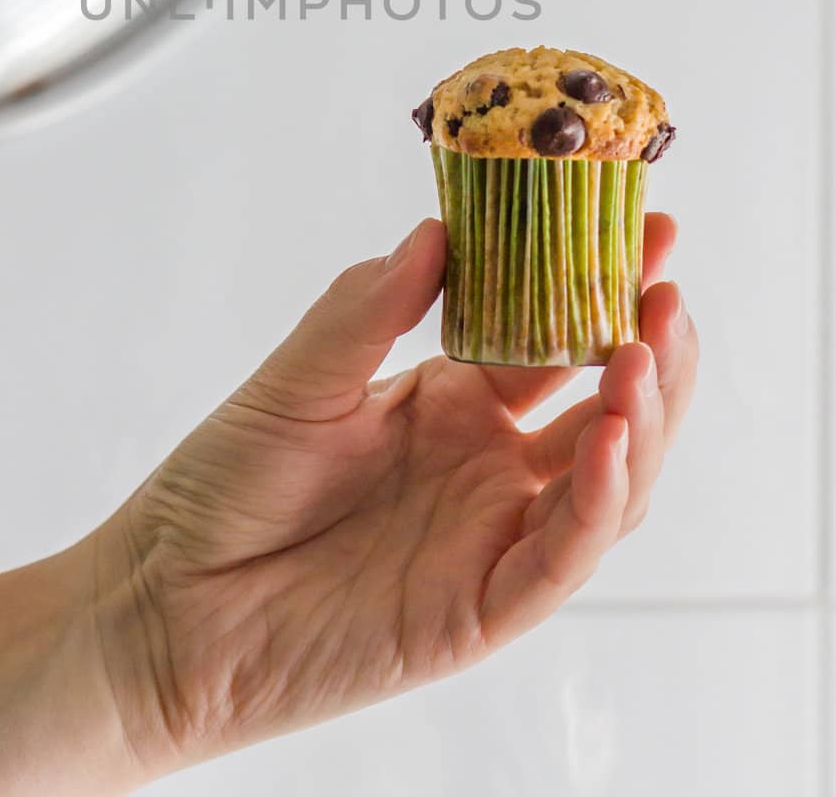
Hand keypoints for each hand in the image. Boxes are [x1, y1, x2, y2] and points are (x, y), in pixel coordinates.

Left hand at [92, 212, 697, 779]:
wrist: (166, 606)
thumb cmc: (221, 489)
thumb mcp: (297, 382)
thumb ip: (368, 313)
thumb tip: (437, 231)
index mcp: (451, 400)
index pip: (553, 335)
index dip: (605, 286)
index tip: (651, 227)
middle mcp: (488, 464)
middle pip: (604, 403)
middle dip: (648, 344)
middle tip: (669, 286)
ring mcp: (492, 535)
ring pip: (609, 478)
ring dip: (641, 416)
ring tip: (647, 348)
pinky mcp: (482, 607)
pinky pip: (562, 555)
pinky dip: (598, 498)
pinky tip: (609, 437)